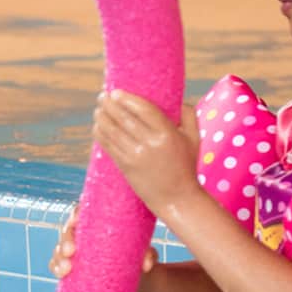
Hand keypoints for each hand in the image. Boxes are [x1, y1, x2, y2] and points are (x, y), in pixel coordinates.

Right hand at [47, 210, 157, 280]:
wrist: (135, 278)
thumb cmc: (138, 255)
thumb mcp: (144, 252)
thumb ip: (147, 254)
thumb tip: (145, 264)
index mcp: (98, 221)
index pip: (83, 212)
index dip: (76, 214)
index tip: (76, 220)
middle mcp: (84, 232)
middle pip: (69, 230)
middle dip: (66, 239)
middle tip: (70, 251)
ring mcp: (76, 250)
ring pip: (60, 248)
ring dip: (59, 257)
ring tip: (66, 270)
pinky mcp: (72, 265)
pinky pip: (58, 264)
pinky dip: (56, 268)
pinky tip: (61, 274)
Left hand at [92, 90, 201, 214]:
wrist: (177, 199)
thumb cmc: (186, 166)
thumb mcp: (194, 139)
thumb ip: (188, 115)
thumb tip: (177, 99)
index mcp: (167, 134)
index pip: (143, 109)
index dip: (127, 99)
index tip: (116, 92)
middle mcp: (150, 144)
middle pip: (124, 118)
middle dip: (110, 105)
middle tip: (102, 96)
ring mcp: (135, 156)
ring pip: (112, 131)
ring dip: (102, 117)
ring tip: (98, 109)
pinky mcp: (126, 167)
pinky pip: (108, 146)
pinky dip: (100, 134)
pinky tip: (97, 126)